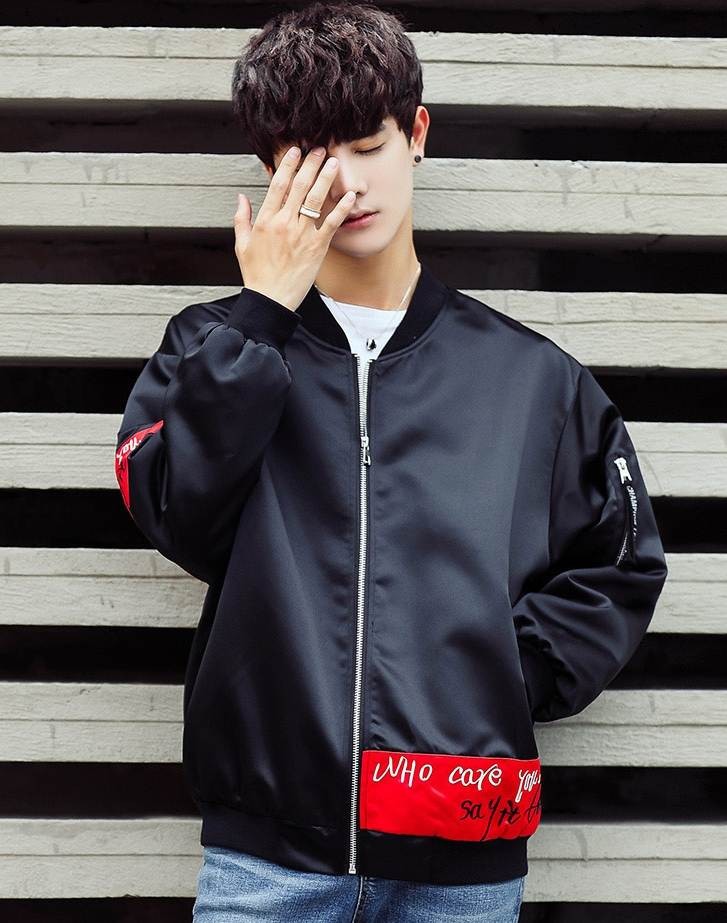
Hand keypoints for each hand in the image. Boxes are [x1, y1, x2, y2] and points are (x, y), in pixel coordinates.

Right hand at [234, 146, 355, 311]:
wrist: (270, 300)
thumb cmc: (257, 275)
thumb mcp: (241, 245)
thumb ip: (241, 219)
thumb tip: (241, 198)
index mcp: (265, 220)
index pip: (278, 185)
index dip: (287, 165)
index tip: (294, 151)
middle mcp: (284, 223)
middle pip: (299, 186)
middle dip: (310, 164)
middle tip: (318, 149)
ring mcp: (302, 234)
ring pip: (316, 199)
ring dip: (326, 178)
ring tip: (333, 162)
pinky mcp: (317, 247)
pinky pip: (332, 223)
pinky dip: (342, 207)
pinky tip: (350, 195)